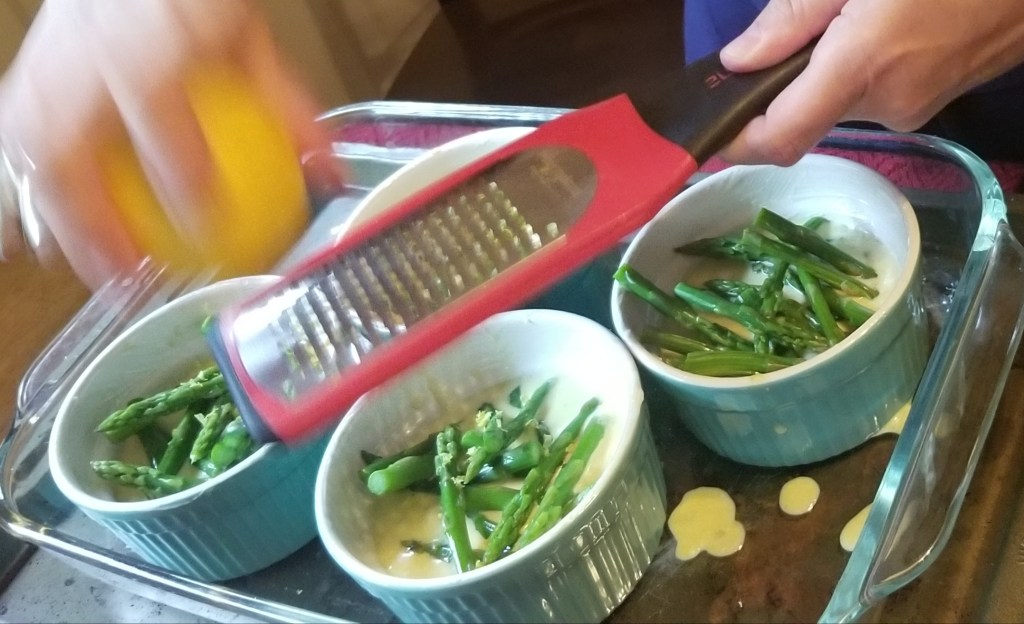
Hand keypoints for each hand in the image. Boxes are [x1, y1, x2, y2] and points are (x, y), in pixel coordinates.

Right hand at [0, 0, 333, 289]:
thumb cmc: (190, 0)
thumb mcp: (247, 39)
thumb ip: (285, 103)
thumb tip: (328, 171)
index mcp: (146, 36)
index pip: (153, 102)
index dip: (176, 164)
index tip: (203, 218)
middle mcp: (86, 51)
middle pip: (68, 140)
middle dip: (93, 218)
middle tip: (132, 274)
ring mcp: (50, 64)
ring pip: (31, 150)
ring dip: (57, 220)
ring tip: (91, 276)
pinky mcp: (28, 77)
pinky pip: (13, 143)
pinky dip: (22, 196)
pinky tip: (35, 246)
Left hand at [716, 0, 1023, 164]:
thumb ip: (792, 16)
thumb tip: (737, 62)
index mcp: (861, 67)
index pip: (779, 138)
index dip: (737, 145)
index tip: (709, 134)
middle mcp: (886, 104)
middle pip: (807, 116)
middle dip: (788, 84)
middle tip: (799, 30)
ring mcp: (916, 108)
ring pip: (842, 103)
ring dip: (830, 71)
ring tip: (860, 14)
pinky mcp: (936, 102)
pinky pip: (876, 95)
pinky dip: (864, 70)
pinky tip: (891, 24)